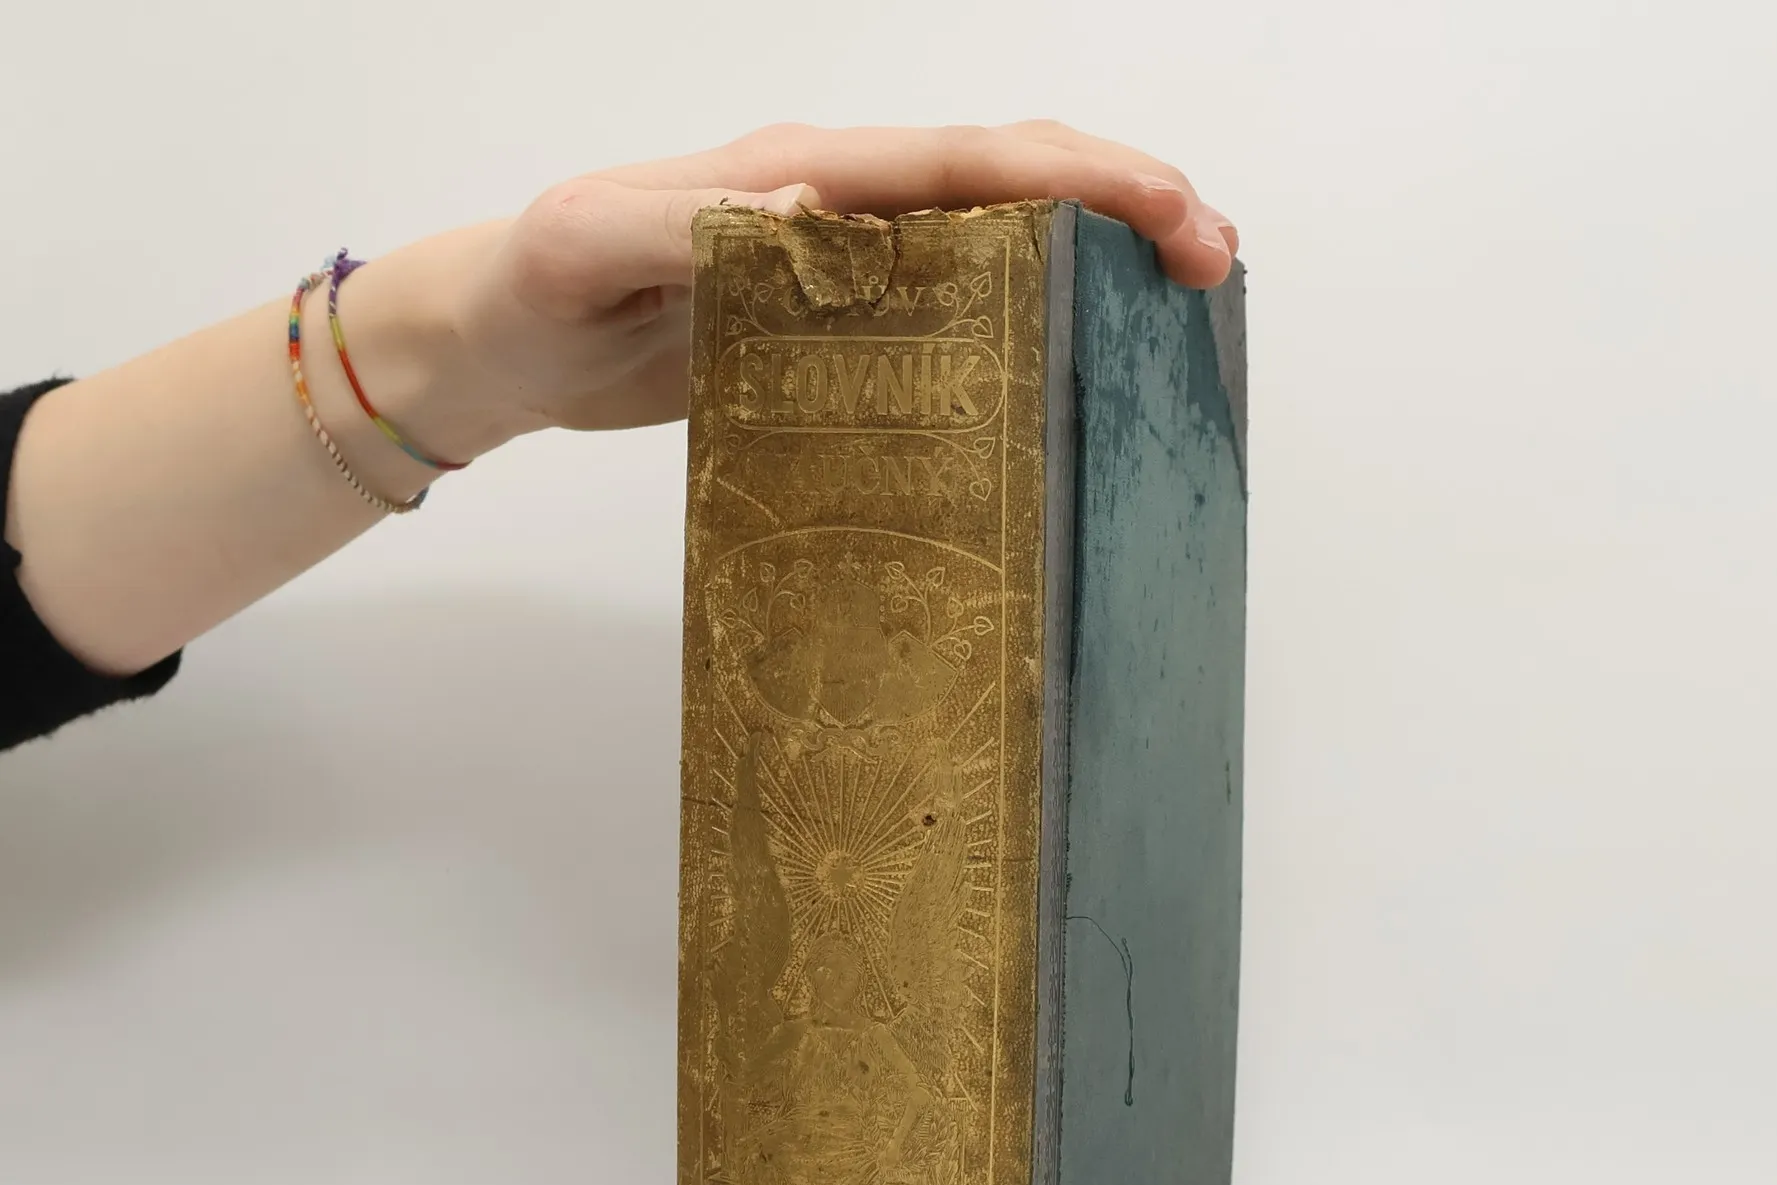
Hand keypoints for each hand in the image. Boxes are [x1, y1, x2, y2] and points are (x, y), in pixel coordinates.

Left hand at [340, 122, 1238, 460]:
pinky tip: (1067, 368)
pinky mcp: (833, 320)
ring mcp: (842, 261)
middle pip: (1008, 183)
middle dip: (1123, 207)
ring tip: (1176, 310)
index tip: (1170, 217)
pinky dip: (1025, 322)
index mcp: (800, 176)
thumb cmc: (534, 290)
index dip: (1081, 182)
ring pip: (995, 240)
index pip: (967, 162)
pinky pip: (950, 305)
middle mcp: (837, 204)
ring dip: (1092, 264)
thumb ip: (686, 224)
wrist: (502, 342)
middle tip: (1211, 265)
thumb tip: (821, 214)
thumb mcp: (587, 248)